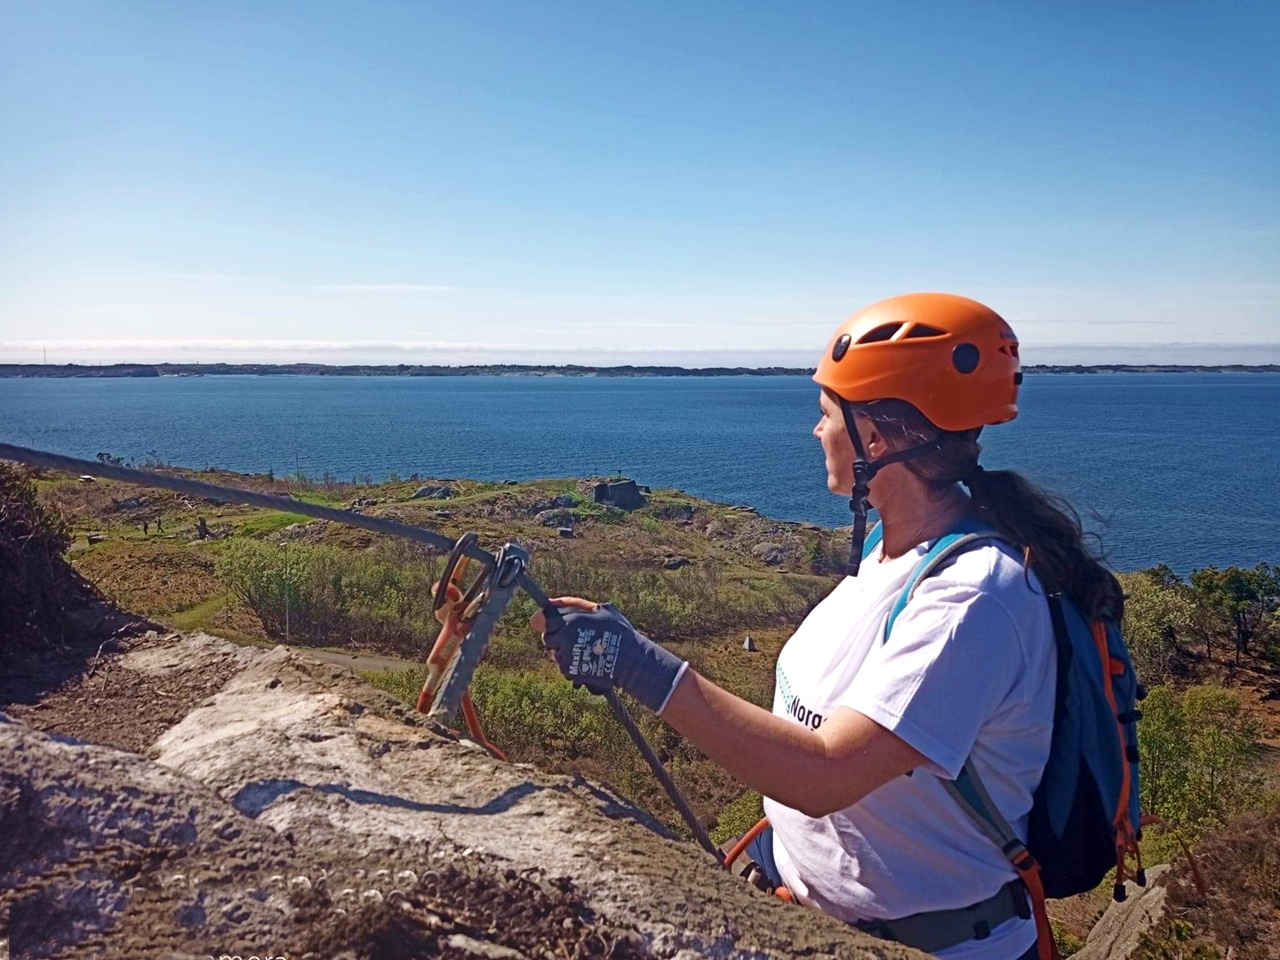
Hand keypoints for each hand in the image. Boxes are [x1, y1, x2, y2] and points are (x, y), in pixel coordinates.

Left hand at [531, 597, 686, 712]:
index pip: (546, 619)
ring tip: (585, 650)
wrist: (630, 660)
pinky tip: (587, 660)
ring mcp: (566, 656)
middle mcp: (565, 638)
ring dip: (565, 652)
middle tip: (575, 639)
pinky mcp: (569, 671)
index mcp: (571, 620)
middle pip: (547, 638)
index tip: (560, 625)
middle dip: (557, 638)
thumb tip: (549, 602)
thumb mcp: (602, 609)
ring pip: (555, 653)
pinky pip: (563, 666)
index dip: (552, 622)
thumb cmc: (619, 631)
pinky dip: (572, 664)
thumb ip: (575, 605)